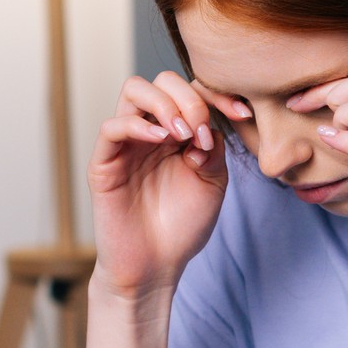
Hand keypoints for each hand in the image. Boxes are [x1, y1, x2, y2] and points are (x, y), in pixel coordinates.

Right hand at [88, 72, 227, 300]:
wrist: (156, 266)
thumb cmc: (183, 226)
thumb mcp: (213, 181)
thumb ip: (213, 146)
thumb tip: (204, 124)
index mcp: (178, 132)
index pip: (191, 90)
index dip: (217, 94)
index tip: (242, 113)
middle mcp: (150, 131)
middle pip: (162, 81)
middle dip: (188, 98)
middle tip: (200, 132)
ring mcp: (126, 144)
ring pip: (134, 91)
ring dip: (164, 104)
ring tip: (182, 135)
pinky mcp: (104, 163)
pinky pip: (112, 127)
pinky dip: (138, 125)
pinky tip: (161, 139)